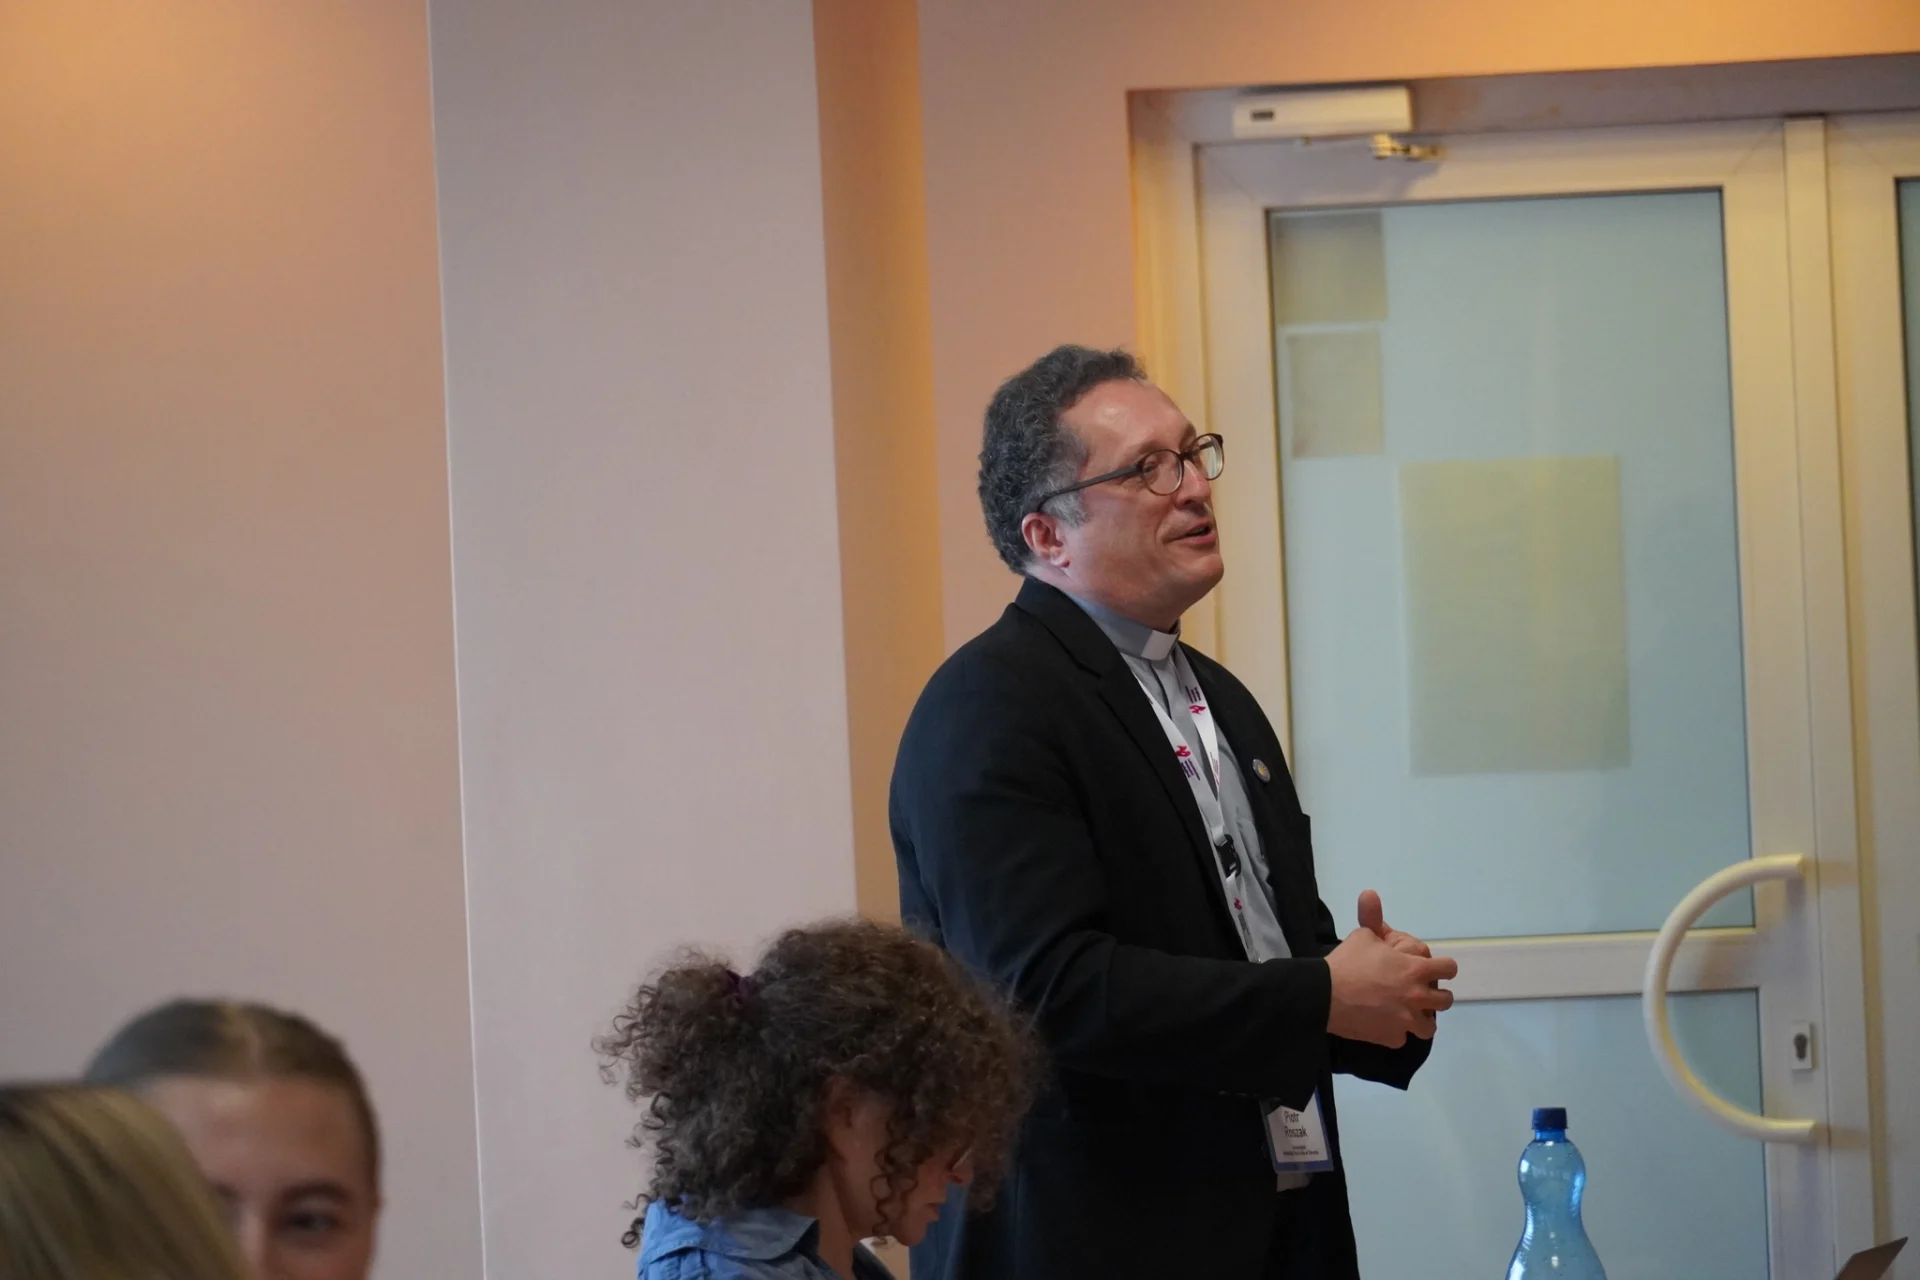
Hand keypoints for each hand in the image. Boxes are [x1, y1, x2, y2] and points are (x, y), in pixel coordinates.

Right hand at [1325, 897, 1455, 1047]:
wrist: (1324, 995)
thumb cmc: (1347, 962)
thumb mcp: (1362, 935)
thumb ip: (1373, 919)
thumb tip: (1370, 893)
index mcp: (1416, 970)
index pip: (1449, 969)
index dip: (1441, 967)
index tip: (1431, 969)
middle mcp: (1418, 997)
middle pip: (1445, 1000)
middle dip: (1434, 995)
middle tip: (1417, 992)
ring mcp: (1407, 1021)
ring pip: (1430, 1027)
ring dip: (1421, 1019)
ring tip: (1406, 1014)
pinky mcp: (1392, 1038)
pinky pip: (1402, 1038)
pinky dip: (1395, 1032)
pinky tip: (1384, 1024)